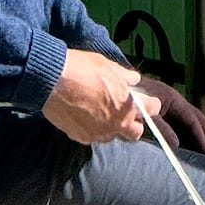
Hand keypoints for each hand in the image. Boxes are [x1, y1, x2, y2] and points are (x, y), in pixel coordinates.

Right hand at [42, 51, 158, 144]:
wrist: (52, 81)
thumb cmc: (81, 69)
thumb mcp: (107, 66)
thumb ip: (124, 77)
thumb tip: (133, 80)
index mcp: (128, 104)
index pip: (152, 109)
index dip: (151, 104)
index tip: (148, 102)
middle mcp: (117, 124)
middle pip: (135, 133)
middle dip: (133, 124)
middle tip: (124, 113)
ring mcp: (100, 134)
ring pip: (112, 136)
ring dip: (111, 127)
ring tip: (98, 112)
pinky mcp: (82, 138)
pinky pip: (93, 136)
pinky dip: (91, 128)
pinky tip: (83, 116)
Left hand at [136, 77, 204, 156]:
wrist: (117, 89)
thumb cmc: (130, 99)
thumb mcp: (145, 113)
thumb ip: (161, 128)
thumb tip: (177, 145)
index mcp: (173, 99)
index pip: (192, 118)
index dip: (201, 135)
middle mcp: (176, 102)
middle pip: (199, 119)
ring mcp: (173, 108)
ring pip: (195, 122)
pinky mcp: (167, 114)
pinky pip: (185, 126)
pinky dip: (195, 136)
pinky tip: (202, 147)